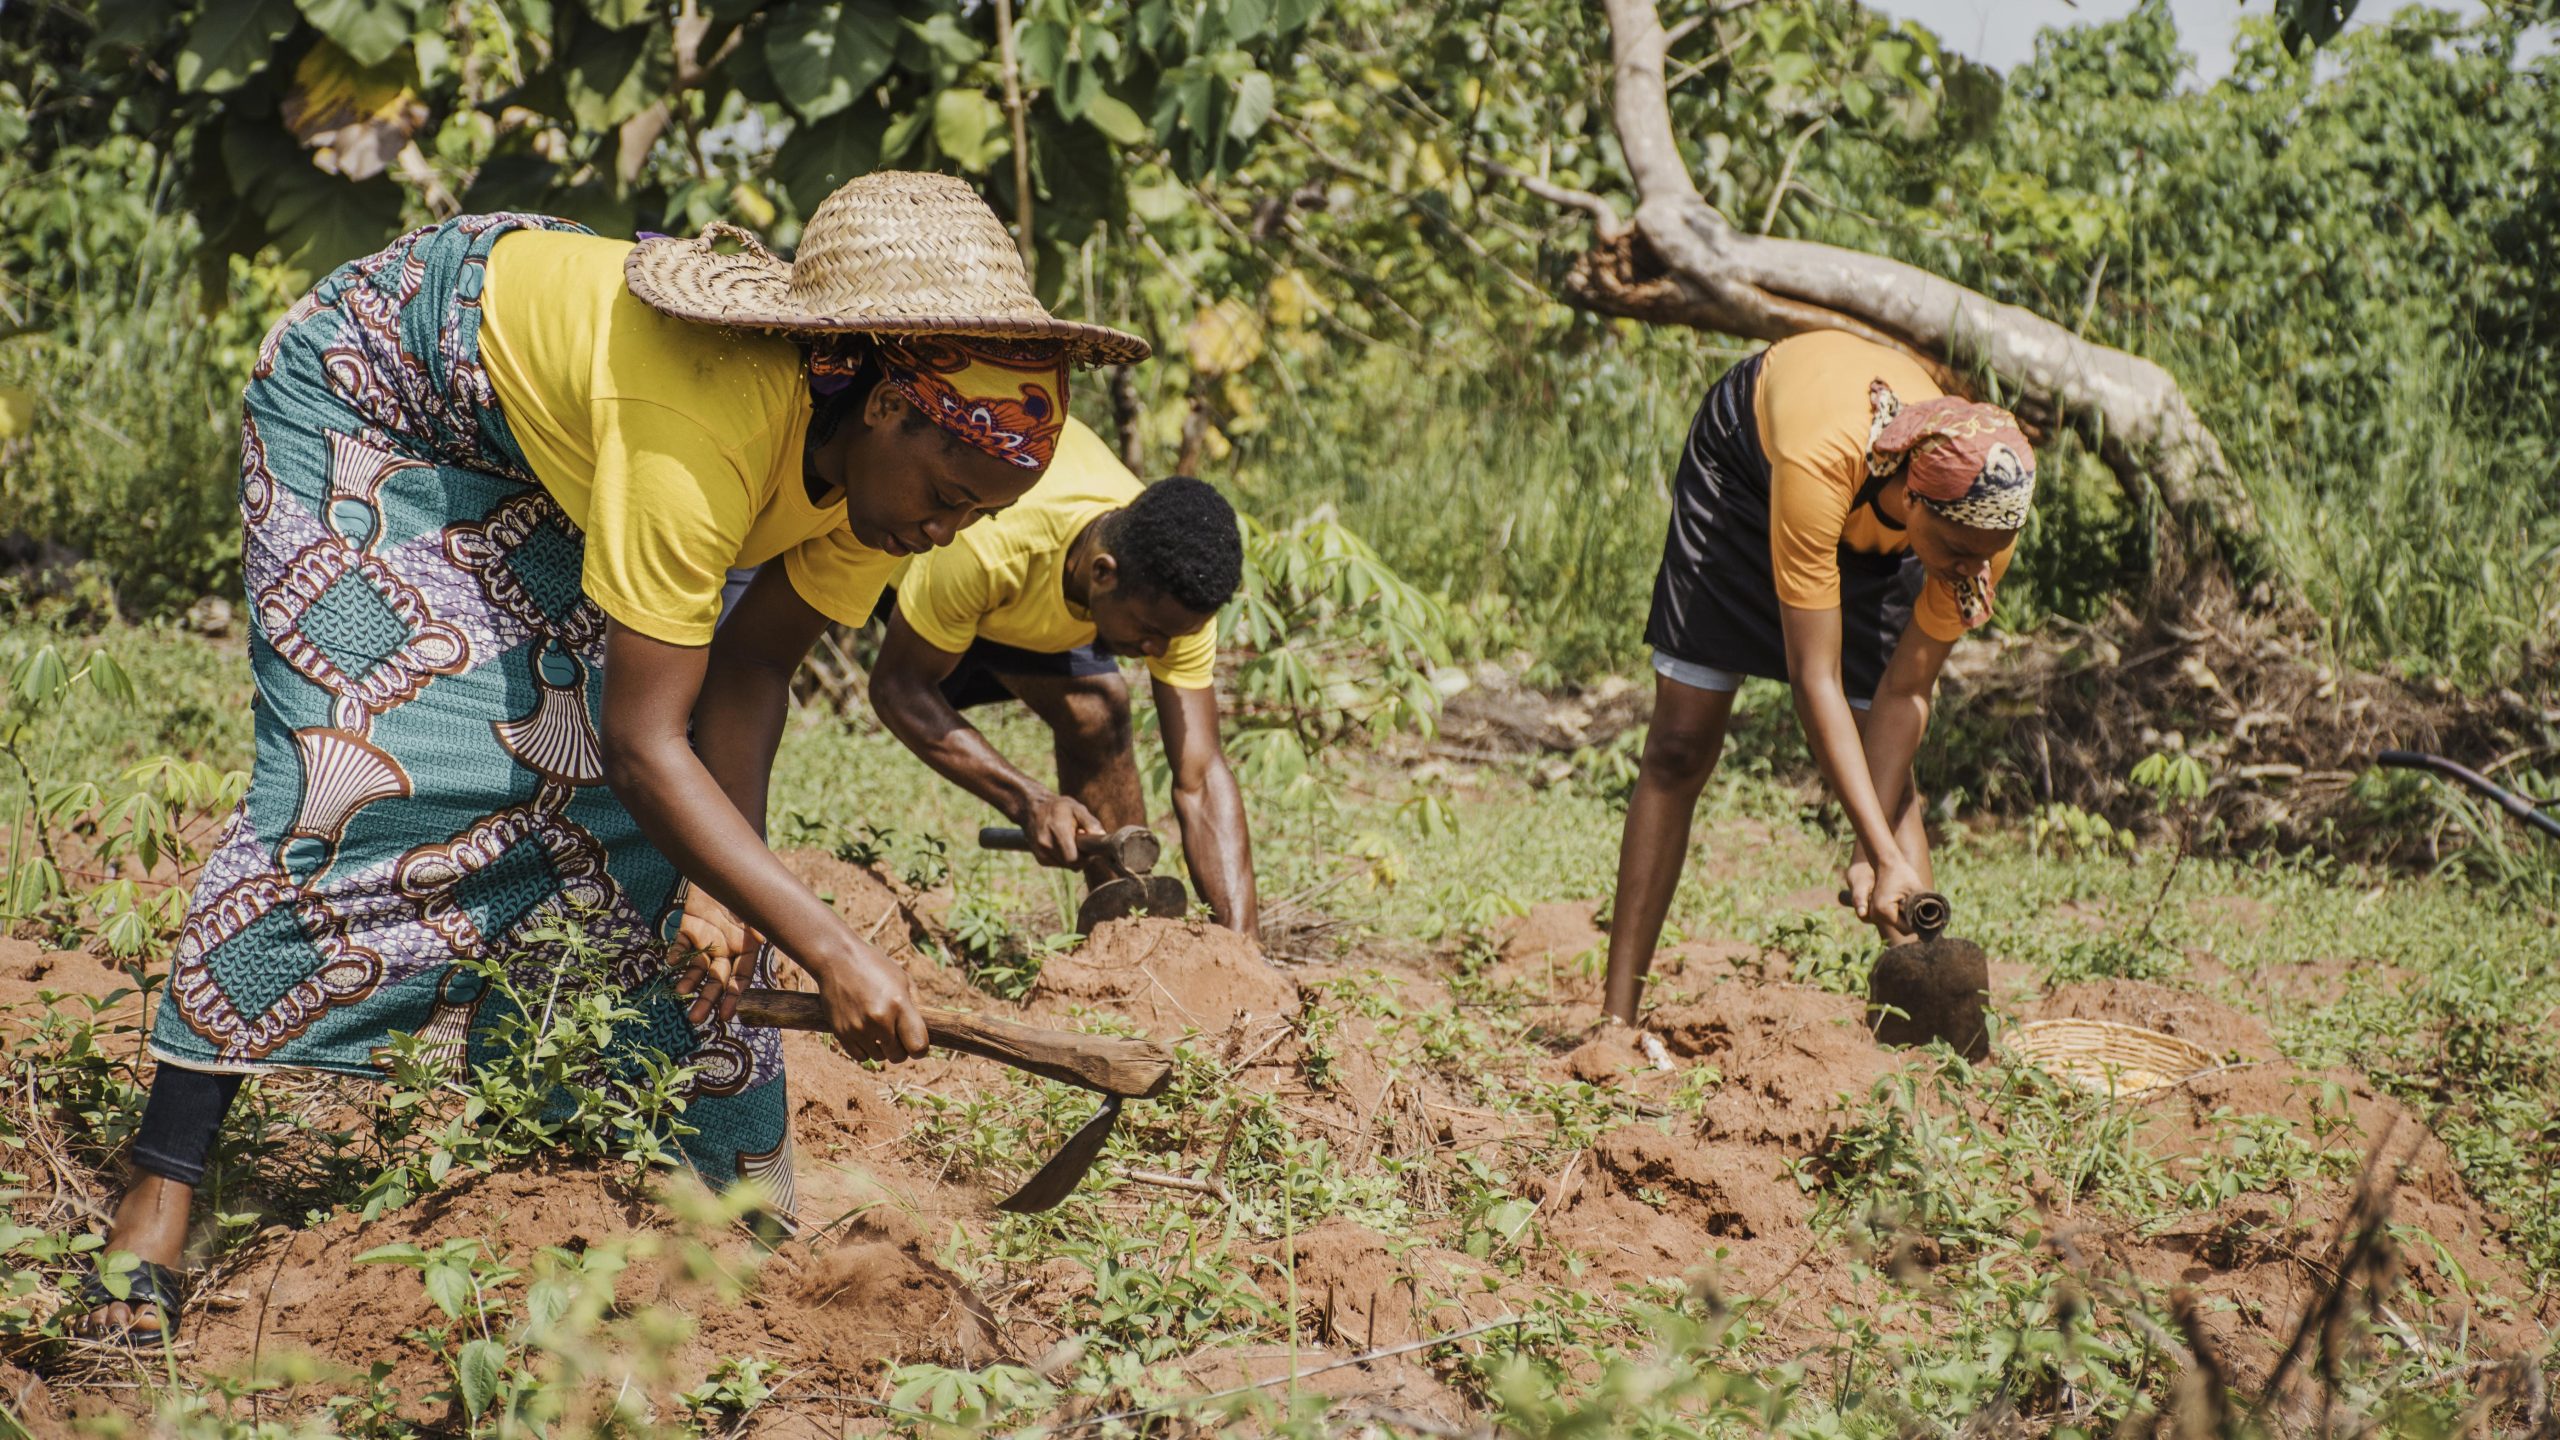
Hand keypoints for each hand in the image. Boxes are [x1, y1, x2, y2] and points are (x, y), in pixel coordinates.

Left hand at [671, 885, 761, 1026]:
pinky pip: (681, 946)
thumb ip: (759, 931)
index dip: (733, 997)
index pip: (740, 979)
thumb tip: (765, 943)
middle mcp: (726, 950)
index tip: (725, 1016)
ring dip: (689, 981)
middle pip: (716, 981)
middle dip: (707, 1000)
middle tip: (695, 1019)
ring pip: (696, 969)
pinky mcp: (689, 929)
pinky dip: (676, 955)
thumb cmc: (747, 888)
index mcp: (746, 949)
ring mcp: (707, 941)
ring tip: (681, 992)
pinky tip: (672, 962)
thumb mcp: (756, 912)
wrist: (724, 864)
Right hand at [813, 941, 929, 1063]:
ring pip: (879, 1057)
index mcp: (899, 1004)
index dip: (920, 1049)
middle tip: (897, 1035)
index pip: (918, 1046)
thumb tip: (925, 1030)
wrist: (837, 959)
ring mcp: (858, 1028)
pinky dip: (866, 1049)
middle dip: (901, 1049)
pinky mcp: (841, 1033)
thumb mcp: (902, 979)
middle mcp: (879, 1019)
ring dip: (882, 1048)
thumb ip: (916, 1005)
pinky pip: (861, 1056)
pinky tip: (866, 1033)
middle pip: (898, 1056)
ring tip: (879, 1029)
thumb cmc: (874, 966)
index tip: (917, 1043)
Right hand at [1020, 791, 1103, 868]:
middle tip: (1081, 843)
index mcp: (1057, 830)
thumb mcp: (1077, 808)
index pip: (1074, 858)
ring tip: (1070, 841)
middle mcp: (1046, 843)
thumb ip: (1090, 822)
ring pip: (1066, 866)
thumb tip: (1101, 836)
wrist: (1032, 809)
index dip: (1086, 857)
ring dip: (1072, 858)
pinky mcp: (1040, 859)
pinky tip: (1062, 845)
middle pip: (1071, 864)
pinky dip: (1064, 858)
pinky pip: (1058, 864)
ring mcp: (1041, 852)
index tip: (1089, 848)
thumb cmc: (1059, 808)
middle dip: (1081, 857)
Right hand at [1846, 854, 1925, 942]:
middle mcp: (1876, 915)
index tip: (1926, 914)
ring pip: (1897, 925)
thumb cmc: (1902, 874)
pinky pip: (1892, 920)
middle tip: (1920, 908)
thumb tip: (1932, 921)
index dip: (1918, 924)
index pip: (1906, 929)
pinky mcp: (1876, 911)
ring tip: (1910, 904)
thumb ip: (1922, 906)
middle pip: (1902, 929)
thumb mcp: (1915, 890)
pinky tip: (1903, 904)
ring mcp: (1874, 914)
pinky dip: (1900, 915)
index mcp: (1884, 911)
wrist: (1886, 863)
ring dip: (1906, 919)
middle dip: (1912, 922)